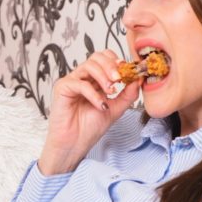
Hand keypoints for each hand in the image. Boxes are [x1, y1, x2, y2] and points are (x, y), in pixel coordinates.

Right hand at [38, 50, 140, 174]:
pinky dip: (93, 93)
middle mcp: (82, 78)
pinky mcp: (62, 88)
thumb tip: (139, 78)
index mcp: (94, 80)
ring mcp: (71, 82)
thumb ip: (127, 94)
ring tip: (112, 91)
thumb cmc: (89, 129)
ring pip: (89, 65)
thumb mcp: (115, 109)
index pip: (106, 59)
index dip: (117, 62)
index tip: (129, 73)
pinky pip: (80, 84)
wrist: (74, 145)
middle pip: (97, 57)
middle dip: (111, 65)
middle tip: (120, 78)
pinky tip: (100, 105)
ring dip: (104, 76)